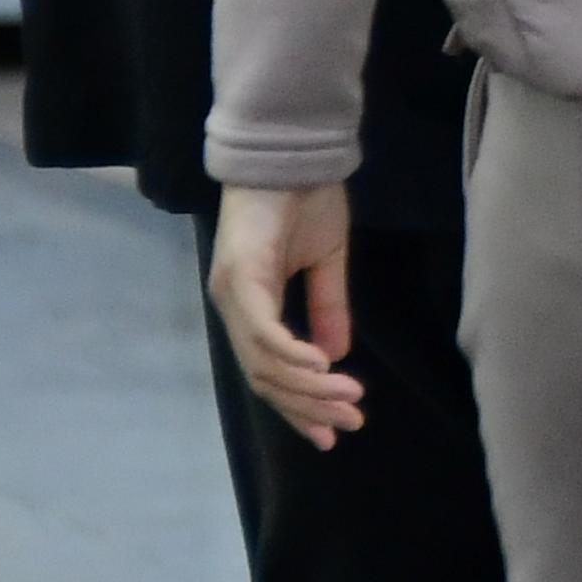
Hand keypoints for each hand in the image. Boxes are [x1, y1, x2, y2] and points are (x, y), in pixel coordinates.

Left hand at [210, 184, 365, 448]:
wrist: (293, 148)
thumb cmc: (305, 197)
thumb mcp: (325, 260)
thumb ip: (327, 308)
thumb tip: (335, 356)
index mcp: (249, 305)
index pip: (268, 372)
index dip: (298, 406)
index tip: (333, 432)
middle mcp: (232, 307)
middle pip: (264, 378)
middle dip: (307, 407)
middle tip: (349, 425)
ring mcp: (232, 293)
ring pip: (264, 362)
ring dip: (308, 387)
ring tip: (349, 398)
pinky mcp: (240, 277)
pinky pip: (263, 330)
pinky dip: (291, 354)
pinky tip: (324, 367)